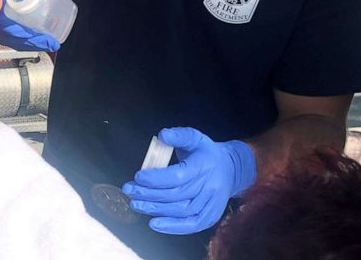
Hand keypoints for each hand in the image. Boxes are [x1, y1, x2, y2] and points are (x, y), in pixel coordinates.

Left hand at [122, 127, 256, 234]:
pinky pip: (192, 225)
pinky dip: (173, 227)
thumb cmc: (206, 153)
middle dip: (149, 194)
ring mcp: (211, 203)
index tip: (137, 177)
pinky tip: (154, 224)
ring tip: (136, 204)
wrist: (231, 170)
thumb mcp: (194, 137)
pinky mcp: (210, 216)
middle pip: (176, 195)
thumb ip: (179, 135)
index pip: (178, 176)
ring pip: (181, 211)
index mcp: (203, 165)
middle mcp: (209, 186)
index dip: (156, 178)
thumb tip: (163, 135)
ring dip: (156, 210)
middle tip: (129, 191)